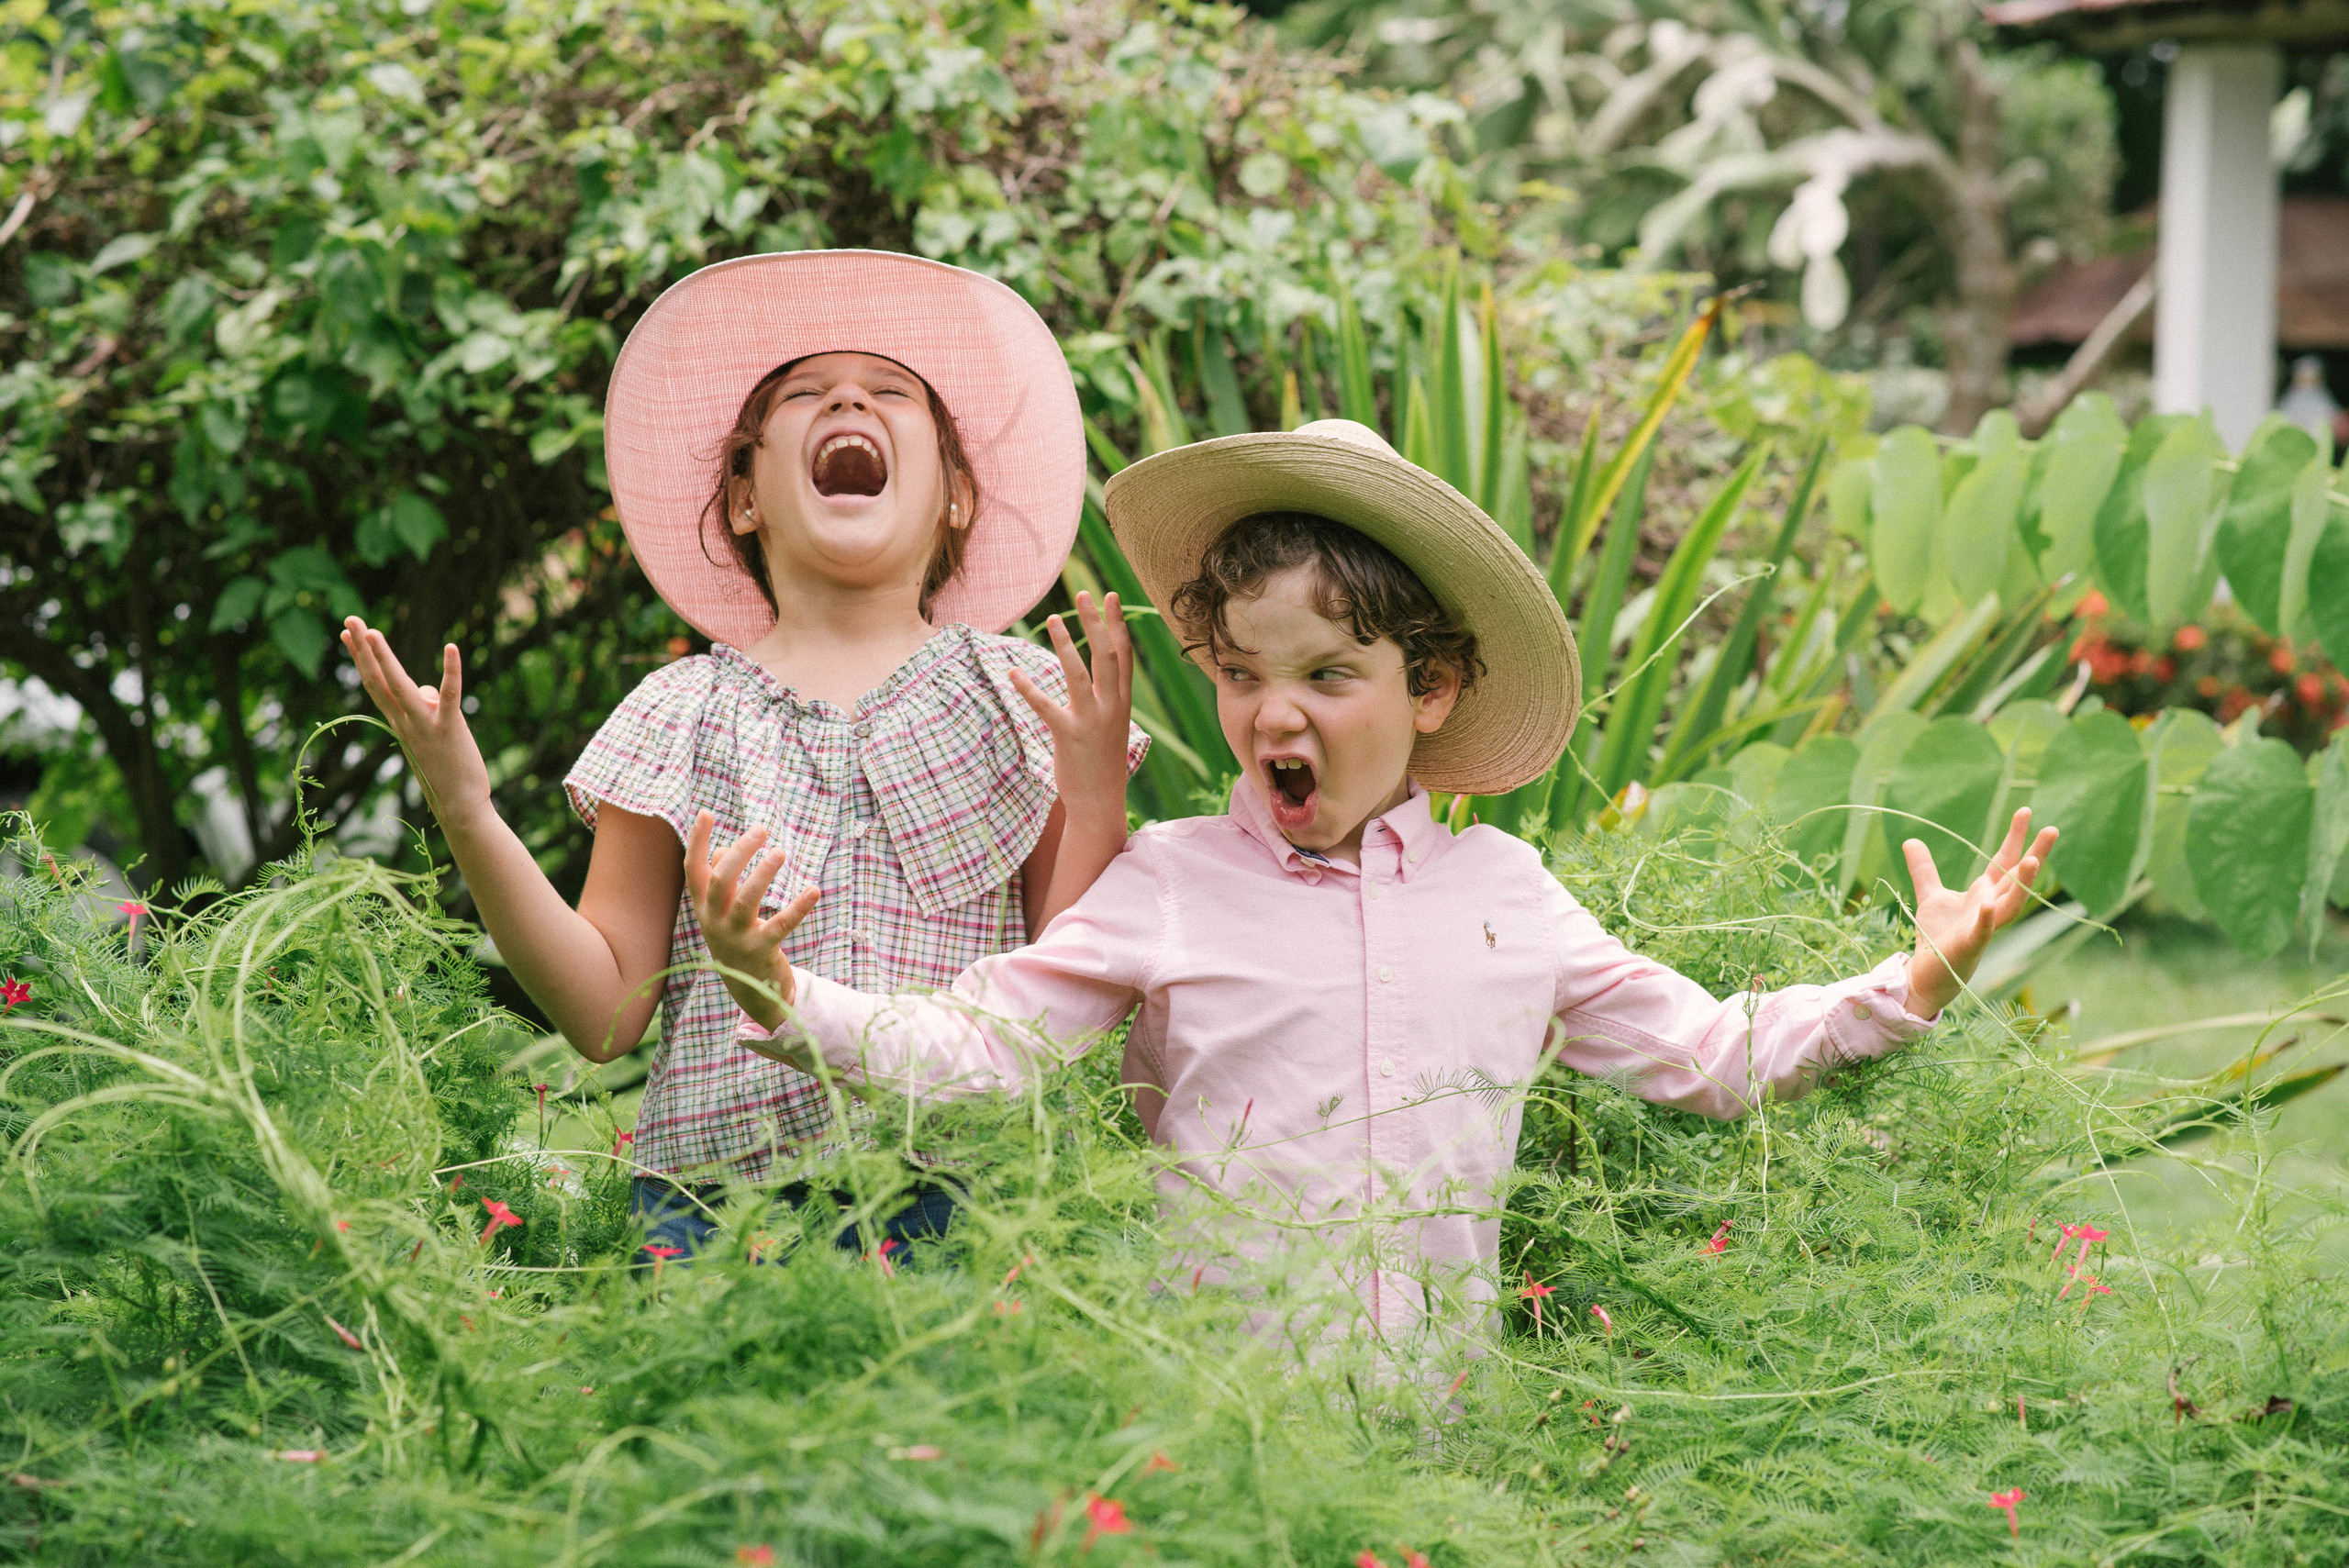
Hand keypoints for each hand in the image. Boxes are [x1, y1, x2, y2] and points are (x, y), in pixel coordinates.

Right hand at [341, 618, 492, 827]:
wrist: (459, 807)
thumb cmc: (447, 770)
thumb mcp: (431, 734)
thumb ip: (427, 708)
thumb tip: (430, 689)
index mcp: (399, 723)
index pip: (374, 685)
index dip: (360, 658)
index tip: (345, 634)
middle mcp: (405, 723)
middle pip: (378, 681)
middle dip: (362, 649)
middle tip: (349, 619)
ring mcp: (424, 726)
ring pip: (400, 688)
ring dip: (385, 659)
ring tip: (373, 632)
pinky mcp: (449, 729)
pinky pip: (450, 695)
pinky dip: (451, 670)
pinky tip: (451, 647)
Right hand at [684, 810, 817, 1032]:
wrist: (750, 989)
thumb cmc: (736, 938)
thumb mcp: (721, 911)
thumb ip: (719, 880)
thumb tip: (726, 847)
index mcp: (703, 907)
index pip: (693, 870)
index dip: (697, 841)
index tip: (706, 812)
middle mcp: (714, 922)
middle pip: (720, 881)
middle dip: (740, 853)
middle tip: (761, 830)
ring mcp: (736, 938)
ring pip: (746, 901)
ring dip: (763, 874)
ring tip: (780, 852)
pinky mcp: (761, 951)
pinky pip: (781, 925)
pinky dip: (798, 907)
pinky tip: (814, 890)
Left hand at [1006, 592, 1132, 833]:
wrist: (1100, 801)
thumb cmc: (1101, 762)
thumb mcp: (1112, 725)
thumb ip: (1107, 698)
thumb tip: (1098, 673)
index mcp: (1122, 702)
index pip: (1123, 654)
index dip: (1117, 624)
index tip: (1112, 596)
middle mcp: (1112, 707)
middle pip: (1107, 655)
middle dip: (1096, 622)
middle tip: (1084, 594)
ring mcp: (1092, 721)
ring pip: (1080, 674)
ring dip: (1066, 644)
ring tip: (1055, 618)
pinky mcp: (1069, 736)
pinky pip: (1047, 707)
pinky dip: (1029, 689)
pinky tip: (1013, 673)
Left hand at [1903, 808, 2057, 1016]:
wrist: (1927, 973)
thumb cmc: (1936, 937)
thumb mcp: (1930, 895)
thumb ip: (1924, 869)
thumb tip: (1911, 840)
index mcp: (1983, 893)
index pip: (2004, 861)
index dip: (2015, 837)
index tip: (2026, 811)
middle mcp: (1990, 908)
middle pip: (2016, 878)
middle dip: (2035, 854)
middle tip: (2052, 829)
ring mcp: (1984, 927)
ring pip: (2010, 904)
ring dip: (2022, 883)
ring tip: (2032, 860)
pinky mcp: (1969, 946)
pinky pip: (1982, 931)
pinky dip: (1985, 918)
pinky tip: (1986, 903)